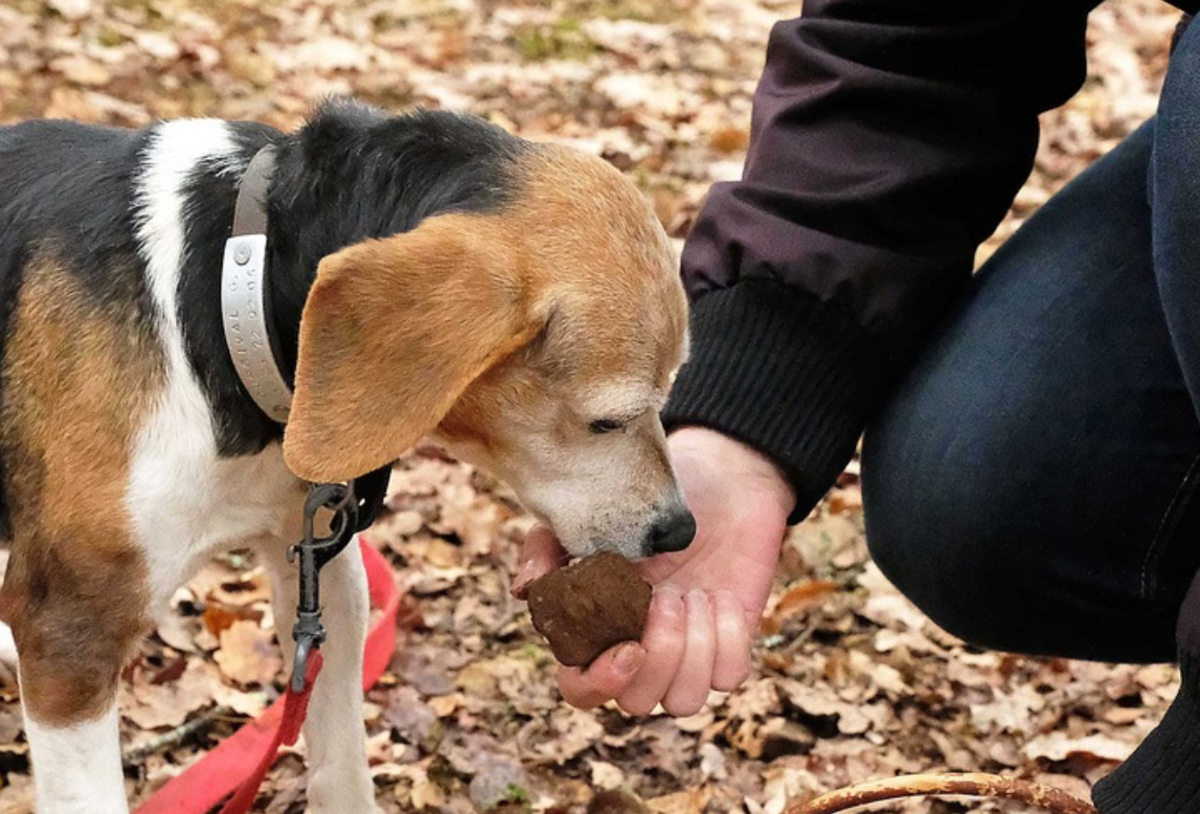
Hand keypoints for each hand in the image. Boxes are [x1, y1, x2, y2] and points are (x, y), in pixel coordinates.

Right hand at [515, 427, 794, 715]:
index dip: (598, 683)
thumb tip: (527, 588)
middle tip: (666, 594)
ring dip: (691, 649)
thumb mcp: (590, 511)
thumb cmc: (646, 496)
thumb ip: (548, 545)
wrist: (718, 476)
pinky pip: (729, 675)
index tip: (629, 647)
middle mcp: (641, 649)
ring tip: (694, 592)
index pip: (581, 689)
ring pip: (683, 700)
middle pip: (635, 702)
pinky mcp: (731, 642)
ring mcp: (688, 652)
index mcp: (599, 628)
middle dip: (657, 654)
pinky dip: (728, 637)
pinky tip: (720, 596)